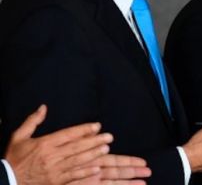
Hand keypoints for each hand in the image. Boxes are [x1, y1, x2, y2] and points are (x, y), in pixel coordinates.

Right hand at [5, 104, 149, 184]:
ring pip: (77, 161)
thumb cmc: (14, 158)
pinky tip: (97, 169)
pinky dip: (85, 173)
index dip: (83, 130)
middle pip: (76, 147)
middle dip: (94, 141)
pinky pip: (73, 177)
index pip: (68, 134)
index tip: (97, 125)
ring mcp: (54, 170)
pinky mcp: (55, 182)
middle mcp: (51, 156)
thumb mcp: (19, 137)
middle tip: (109, 136)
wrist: (7, 180)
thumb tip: (43, 107)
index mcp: (44, 144)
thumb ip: (32, 121)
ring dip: (93, 155)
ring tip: (106, 148)